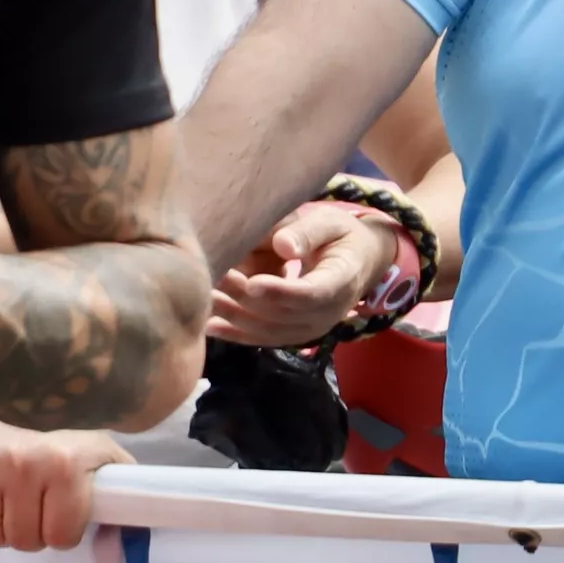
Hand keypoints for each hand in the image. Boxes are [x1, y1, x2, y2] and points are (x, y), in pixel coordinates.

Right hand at [0, 406, 129, 551]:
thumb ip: (116, 493)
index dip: (65, 529)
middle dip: (36, 530)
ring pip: (1, 537)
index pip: (63, 534)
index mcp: (64, 464)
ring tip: (14, 496)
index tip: (64, 514)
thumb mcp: (95, 449)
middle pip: (29, 540)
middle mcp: (26, 468)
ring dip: (8, 526)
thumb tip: (115, 553)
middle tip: (37, 504)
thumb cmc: (53, 429)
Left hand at [211, 200, 396, 346]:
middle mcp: (328, 313)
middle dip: (244, 298)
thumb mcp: (332, 223)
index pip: (312, 293)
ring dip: (233, 316)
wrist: (360, 264)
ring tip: (203, 296)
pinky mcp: (294, 336)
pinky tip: (208, 325)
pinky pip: (263, 339)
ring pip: (268, 330)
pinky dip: (235, 335)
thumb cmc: (342, 236)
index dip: (282, 291)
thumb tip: (282, 245)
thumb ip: (309, 232)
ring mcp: (311, 329)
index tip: (252, 281)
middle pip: (282, 313)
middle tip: (213, 275)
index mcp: (342, 281)